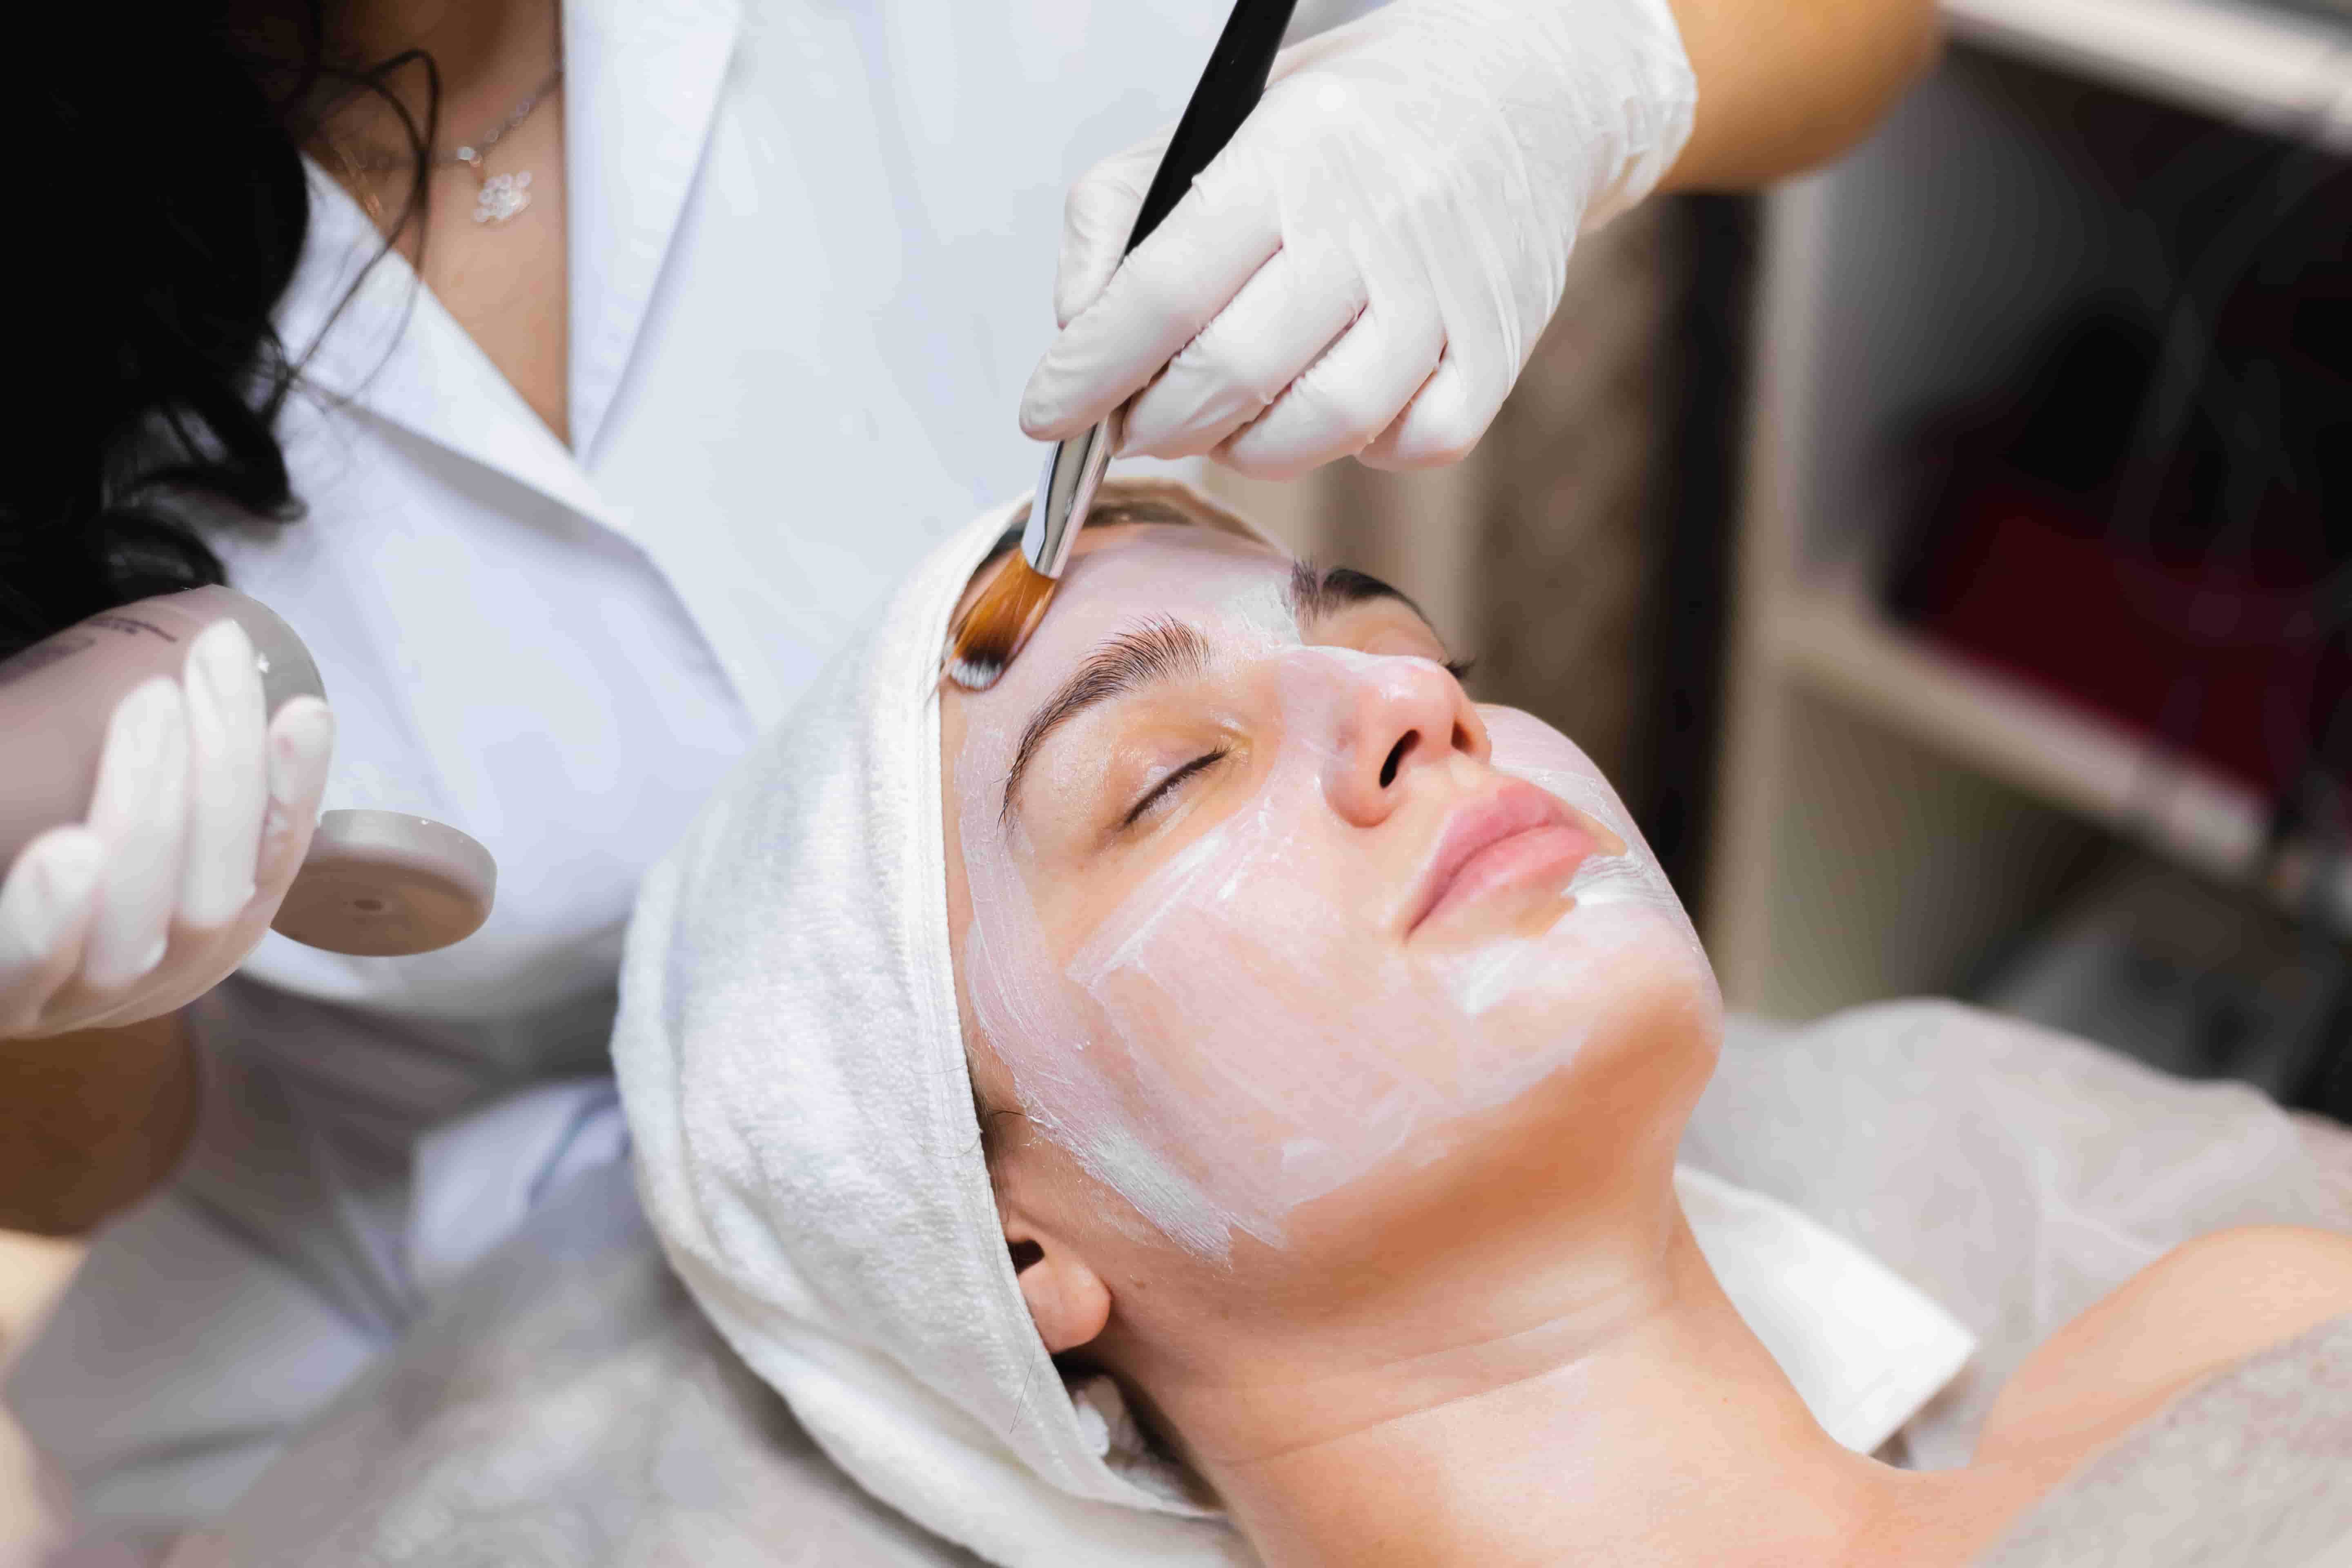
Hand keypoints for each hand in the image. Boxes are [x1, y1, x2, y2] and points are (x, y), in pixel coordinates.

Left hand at [0, 619, 334, 1039]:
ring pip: (138, 925)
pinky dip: (54, 916)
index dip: (294, 790)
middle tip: (211, 666)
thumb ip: (167, 775)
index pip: (266, 865)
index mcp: (203, 934)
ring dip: (154, 809)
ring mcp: (76, 1005)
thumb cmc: (40, 867)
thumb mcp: (123, 814)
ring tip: (152, 705)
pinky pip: (28, 974)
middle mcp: (156, 978)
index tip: (302, 709)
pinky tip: (69, 851)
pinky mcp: (1, 1007)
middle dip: (226, 771)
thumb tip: (213, 662)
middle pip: (214, 894)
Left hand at [1020, 0, 1695, 479]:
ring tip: (1225, 421)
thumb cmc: (1346, 125)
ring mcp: (1445, 293)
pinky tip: (1334, 409)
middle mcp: (1372, 223)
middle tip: (1134, 426)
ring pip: (1322, 427)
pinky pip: (1412, 445)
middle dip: (1156, 425)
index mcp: (1289, 156)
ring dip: (1248, 450)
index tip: (1045, 415)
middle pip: (1233, 373)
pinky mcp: (1498, 348)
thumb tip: (1076, 336)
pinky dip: (1360, 450)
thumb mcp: (1212, 125)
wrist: (1518, 90)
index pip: (1163, 292)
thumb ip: (1115, 220)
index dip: (1089, 372)